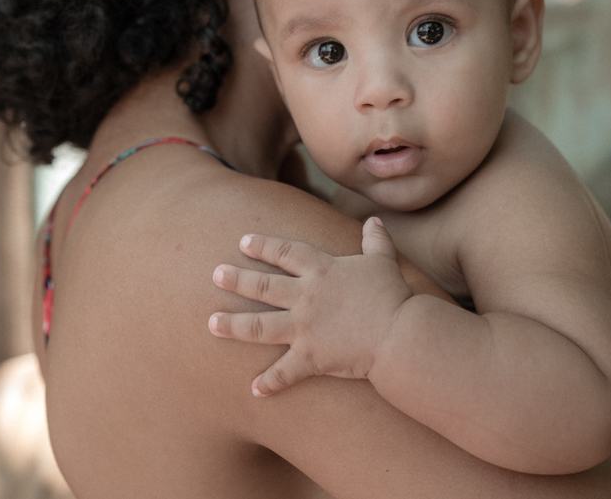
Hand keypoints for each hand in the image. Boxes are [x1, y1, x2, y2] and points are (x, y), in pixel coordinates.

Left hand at [208, 217, 413, 396]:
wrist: (399, 334)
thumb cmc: (393, 296)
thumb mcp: (383, 261)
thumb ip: (376, 240)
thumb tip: (374, 219)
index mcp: (321, 270)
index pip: (284, 251)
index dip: (263, 245)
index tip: (244, 241)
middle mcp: (306, 296)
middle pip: (262, 285)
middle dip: (236, 279)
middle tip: (215, 274)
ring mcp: (304, 328)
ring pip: (260, 326)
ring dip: (233, 326)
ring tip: (211, 323)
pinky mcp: (310, 358)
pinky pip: (284, 373)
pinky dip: (269, 382)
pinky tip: (254, 390)